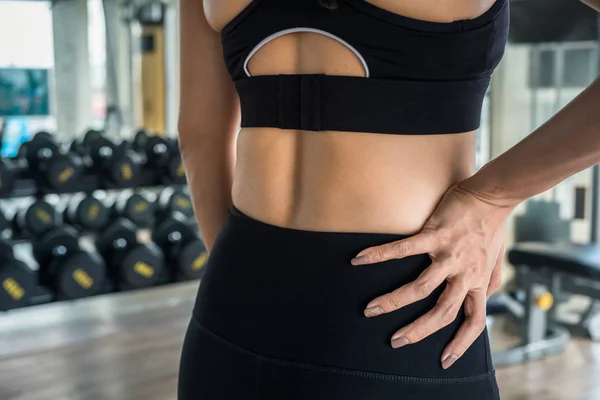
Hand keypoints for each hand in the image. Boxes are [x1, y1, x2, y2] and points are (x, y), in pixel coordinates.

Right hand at [351, 183, 510, 368]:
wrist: (492, 196)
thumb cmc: (491, 228)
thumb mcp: (496, 262)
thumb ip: (490, 282)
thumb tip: (485, 297)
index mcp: (479, 283)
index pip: (474, 322)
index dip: (461, 344)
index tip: (444, 361)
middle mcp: (465, 274)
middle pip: (441, 312)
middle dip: (417, 331)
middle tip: (394, 340)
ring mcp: (450, 256)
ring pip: (420, 288)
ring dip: (393, 301)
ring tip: (371, 309)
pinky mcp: (436, 235)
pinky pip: (405, 249)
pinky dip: (381, 255)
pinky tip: (360, 259)